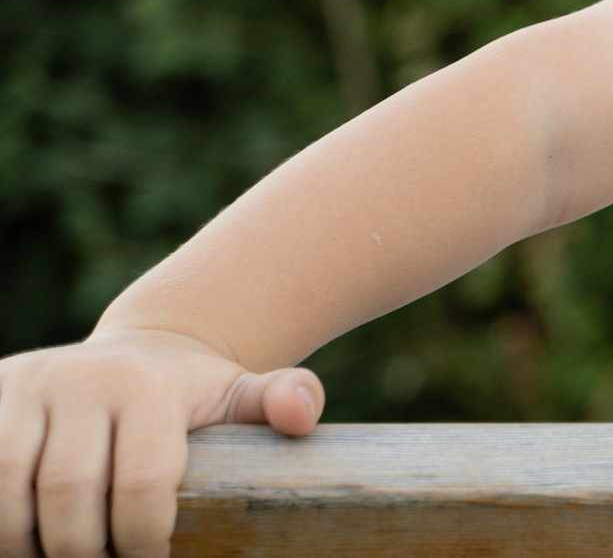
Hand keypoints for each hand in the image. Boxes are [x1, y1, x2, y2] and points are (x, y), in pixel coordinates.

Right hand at [0, 328, 323, 557]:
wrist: (130, 356)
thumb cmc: (191, 396)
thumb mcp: (240, 394)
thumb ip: (280, 400)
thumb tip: (301, 416)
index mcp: (148, 384)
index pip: (142, 481)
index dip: (143, 539)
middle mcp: (81, 378)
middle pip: (69, 493)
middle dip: (83, 550)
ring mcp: (26, 387)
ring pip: (8, 489)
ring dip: (27, 544)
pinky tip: (21, 541)